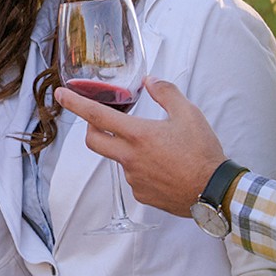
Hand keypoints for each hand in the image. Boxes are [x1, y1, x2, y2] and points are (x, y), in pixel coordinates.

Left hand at [54, 77, 224, 217]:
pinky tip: (164, 167)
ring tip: (158, 148)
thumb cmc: (203, 153)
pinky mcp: (141, 194)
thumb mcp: (189, 114)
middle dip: (91, 128)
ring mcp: (133, 178)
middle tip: (102, 120)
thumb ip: (166, 93)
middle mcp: (130, 157)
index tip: (60, 94)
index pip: (97, 115)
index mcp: (138, 135)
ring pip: (118, 158)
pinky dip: (141, 168)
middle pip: (93, 141)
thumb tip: (151, 81)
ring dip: (126, 149)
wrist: (214, 192)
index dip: (75, 103)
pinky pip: (133, 177)